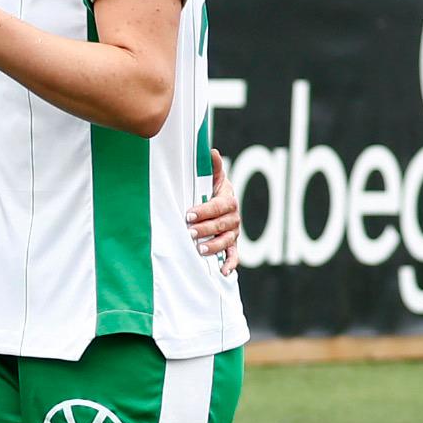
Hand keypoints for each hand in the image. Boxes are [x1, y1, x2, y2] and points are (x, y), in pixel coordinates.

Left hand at [188, 147, 241, 274]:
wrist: (217, 204)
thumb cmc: (209, 190)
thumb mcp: (210, 178)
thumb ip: (211, 167)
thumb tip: (211, 151)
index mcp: (228, 199)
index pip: (220, 205)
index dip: (205, 210)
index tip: (189, 214)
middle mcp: (233, 217)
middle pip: (224, 224)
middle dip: (206, 228)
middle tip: (190, 232)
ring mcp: (233, 232)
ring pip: (228, 240)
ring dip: (215, 245)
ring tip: (200, 249)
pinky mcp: (231, 245)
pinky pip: (234, 255)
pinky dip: (230, 264)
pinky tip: (224, 272)